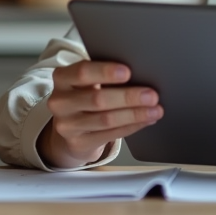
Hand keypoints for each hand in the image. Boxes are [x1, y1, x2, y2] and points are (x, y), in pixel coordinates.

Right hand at [38, 60, 162, 168]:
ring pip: (106, 119)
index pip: (82, 72)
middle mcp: (60, 102)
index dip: (105, 72)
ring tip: (155, 110)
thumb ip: (103, 75)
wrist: (69, 127)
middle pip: (97, 99)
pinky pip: (110, 135)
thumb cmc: (84, 95)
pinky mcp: (78, 143)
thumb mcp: (86, 81)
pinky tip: (145, 120)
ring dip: (135, 114)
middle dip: (128, 97)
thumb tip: (139, 73)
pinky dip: (131, 126)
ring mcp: (67, 125)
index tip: (128, 72)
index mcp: (62, 78)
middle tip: (151, 95)